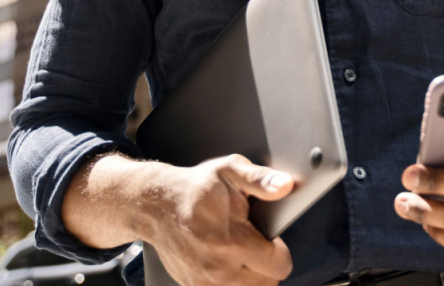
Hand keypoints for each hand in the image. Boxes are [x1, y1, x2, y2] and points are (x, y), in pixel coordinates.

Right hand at [142, 154, 294, 285]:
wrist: (158, 204)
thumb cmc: (196, 187)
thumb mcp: (230, 170)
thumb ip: (262, 180)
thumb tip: (286, 185)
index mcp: (232, 241)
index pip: (279, 265)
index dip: (280, 250)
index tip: (271, 238)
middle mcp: (219, 268)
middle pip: (267, 284)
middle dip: (267, 264)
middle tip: (254, 243)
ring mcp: (204, 282)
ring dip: (250, 275)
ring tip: (239, 251)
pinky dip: (230, 279)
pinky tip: (224, 259)